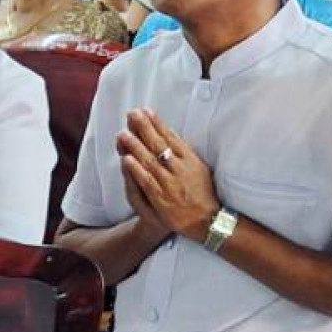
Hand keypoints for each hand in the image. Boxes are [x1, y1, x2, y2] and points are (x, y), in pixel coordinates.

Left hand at [116, 108, 219, 242]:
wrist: (207, 220)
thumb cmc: (202, 193)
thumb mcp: (200, 168)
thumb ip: (185, 153)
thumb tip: (171, 135)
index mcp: (191, 160)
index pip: (172, 138)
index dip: (158, 123)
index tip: (147, 111)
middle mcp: (181, 169)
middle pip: (160, 145)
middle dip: (144, 128)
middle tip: (132, 114)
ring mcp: (171, 184)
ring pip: (150, 162)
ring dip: (135, 146)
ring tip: (123, 134)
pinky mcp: (162, 199)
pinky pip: (147, 182)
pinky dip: (136, 170)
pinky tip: (126, 159)